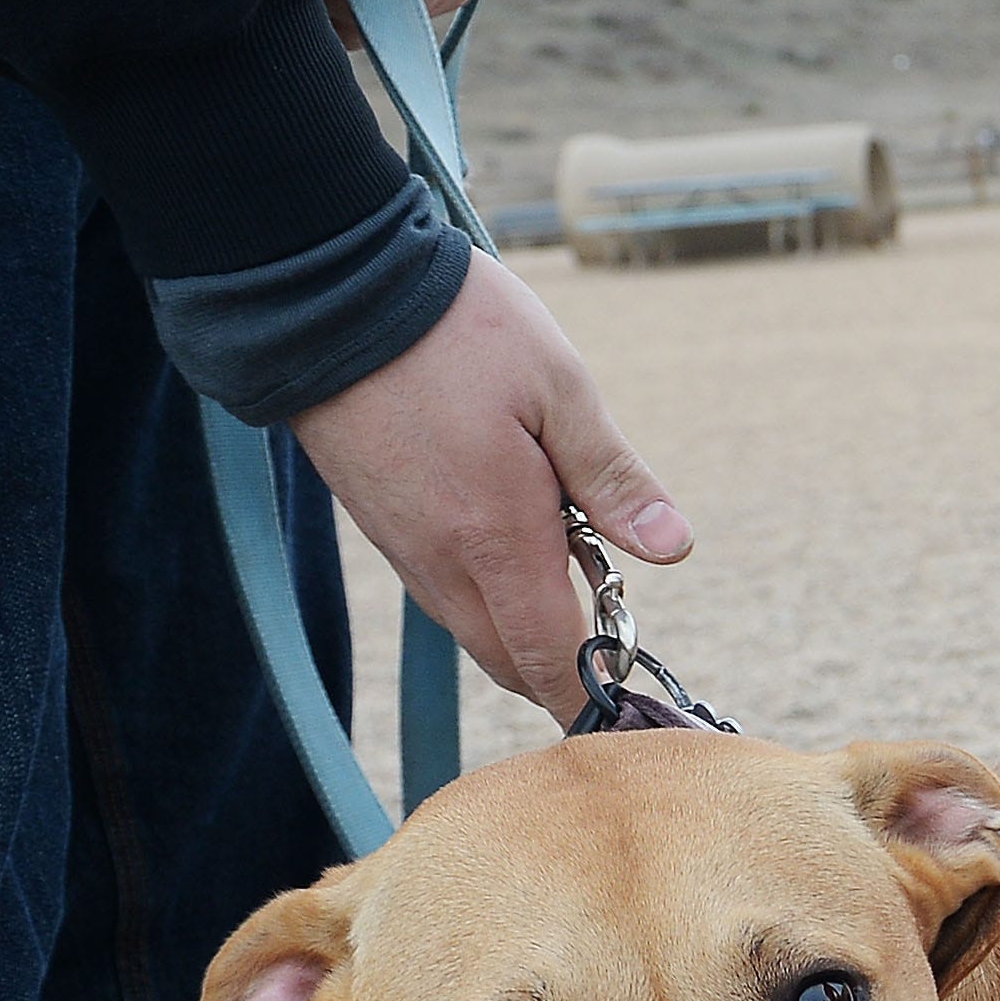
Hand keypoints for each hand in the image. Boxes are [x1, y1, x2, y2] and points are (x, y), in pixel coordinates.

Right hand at [291, 253, 689, 710]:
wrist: (326, 291)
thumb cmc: (456, 331)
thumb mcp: (560, 388)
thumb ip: (613, 479)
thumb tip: (673, 547)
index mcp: (497, 540)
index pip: (549, 657)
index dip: (591, 693)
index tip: (628, 709)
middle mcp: (442, 563)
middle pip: (508, 660)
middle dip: (562, 666)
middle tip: (613, 621)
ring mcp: (402, 547)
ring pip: (472, 627)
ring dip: (522, 624)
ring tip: (569, 556)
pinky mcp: (379, 524)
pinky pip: (440, 589)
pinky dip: (484, 591)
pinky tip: (511, 531)